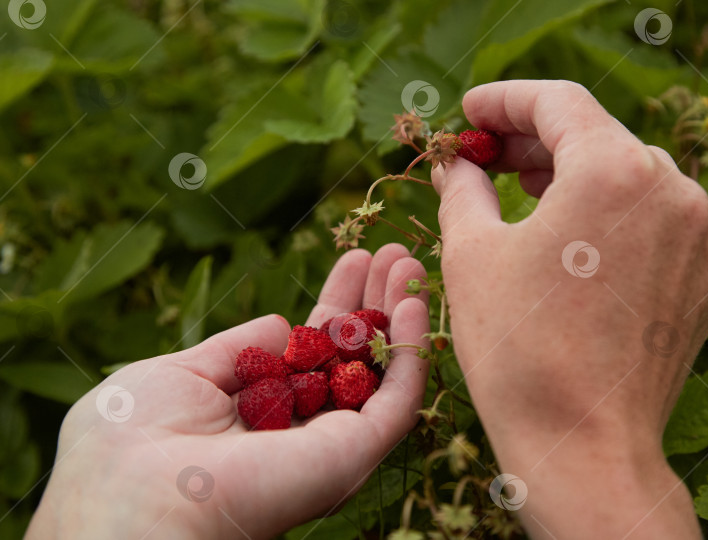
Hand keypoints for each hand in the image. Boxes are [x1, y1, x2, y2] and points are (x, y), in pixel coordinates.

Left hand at [26, 244, 429, 539]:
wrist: (128, 498)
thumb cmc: (130, 440)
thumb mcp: (182, 373)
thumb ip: (240, 348)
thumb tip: (283, 323)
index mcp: (262, 413)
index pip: (315, 351)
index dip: (338, 304)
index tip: (357, 259)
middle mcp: (302, 431)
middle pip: (353, 359)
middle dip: (375, 303)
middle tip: (396, 253)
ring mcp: (330, 445)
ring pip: (382, 376)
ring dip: (401, 319)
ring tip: (411, 264)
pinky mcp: (352, 456)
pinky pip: (396, 402)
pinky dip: (410, 354)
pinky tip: (415, 307)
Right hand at [431, 81, 707, 538]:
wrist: (583, 444)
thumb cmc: (517, 348)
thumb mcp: (471, 253)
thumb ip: (463, 188)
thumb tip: (458, 165)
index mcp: (614, 170)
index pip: (558, 103)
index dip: (505, 100)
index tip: (469, 112)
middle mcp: (671, 190)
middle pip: (596, 136)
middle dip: (534, 140)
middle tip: (484, 155)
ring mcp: (698, 234)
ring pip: (627, 177)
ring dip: (572, 176)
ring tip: (522, 193)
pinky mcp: (703, 275)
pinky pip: (652, 221)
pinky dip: (608, 216)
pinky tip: (570, 239)